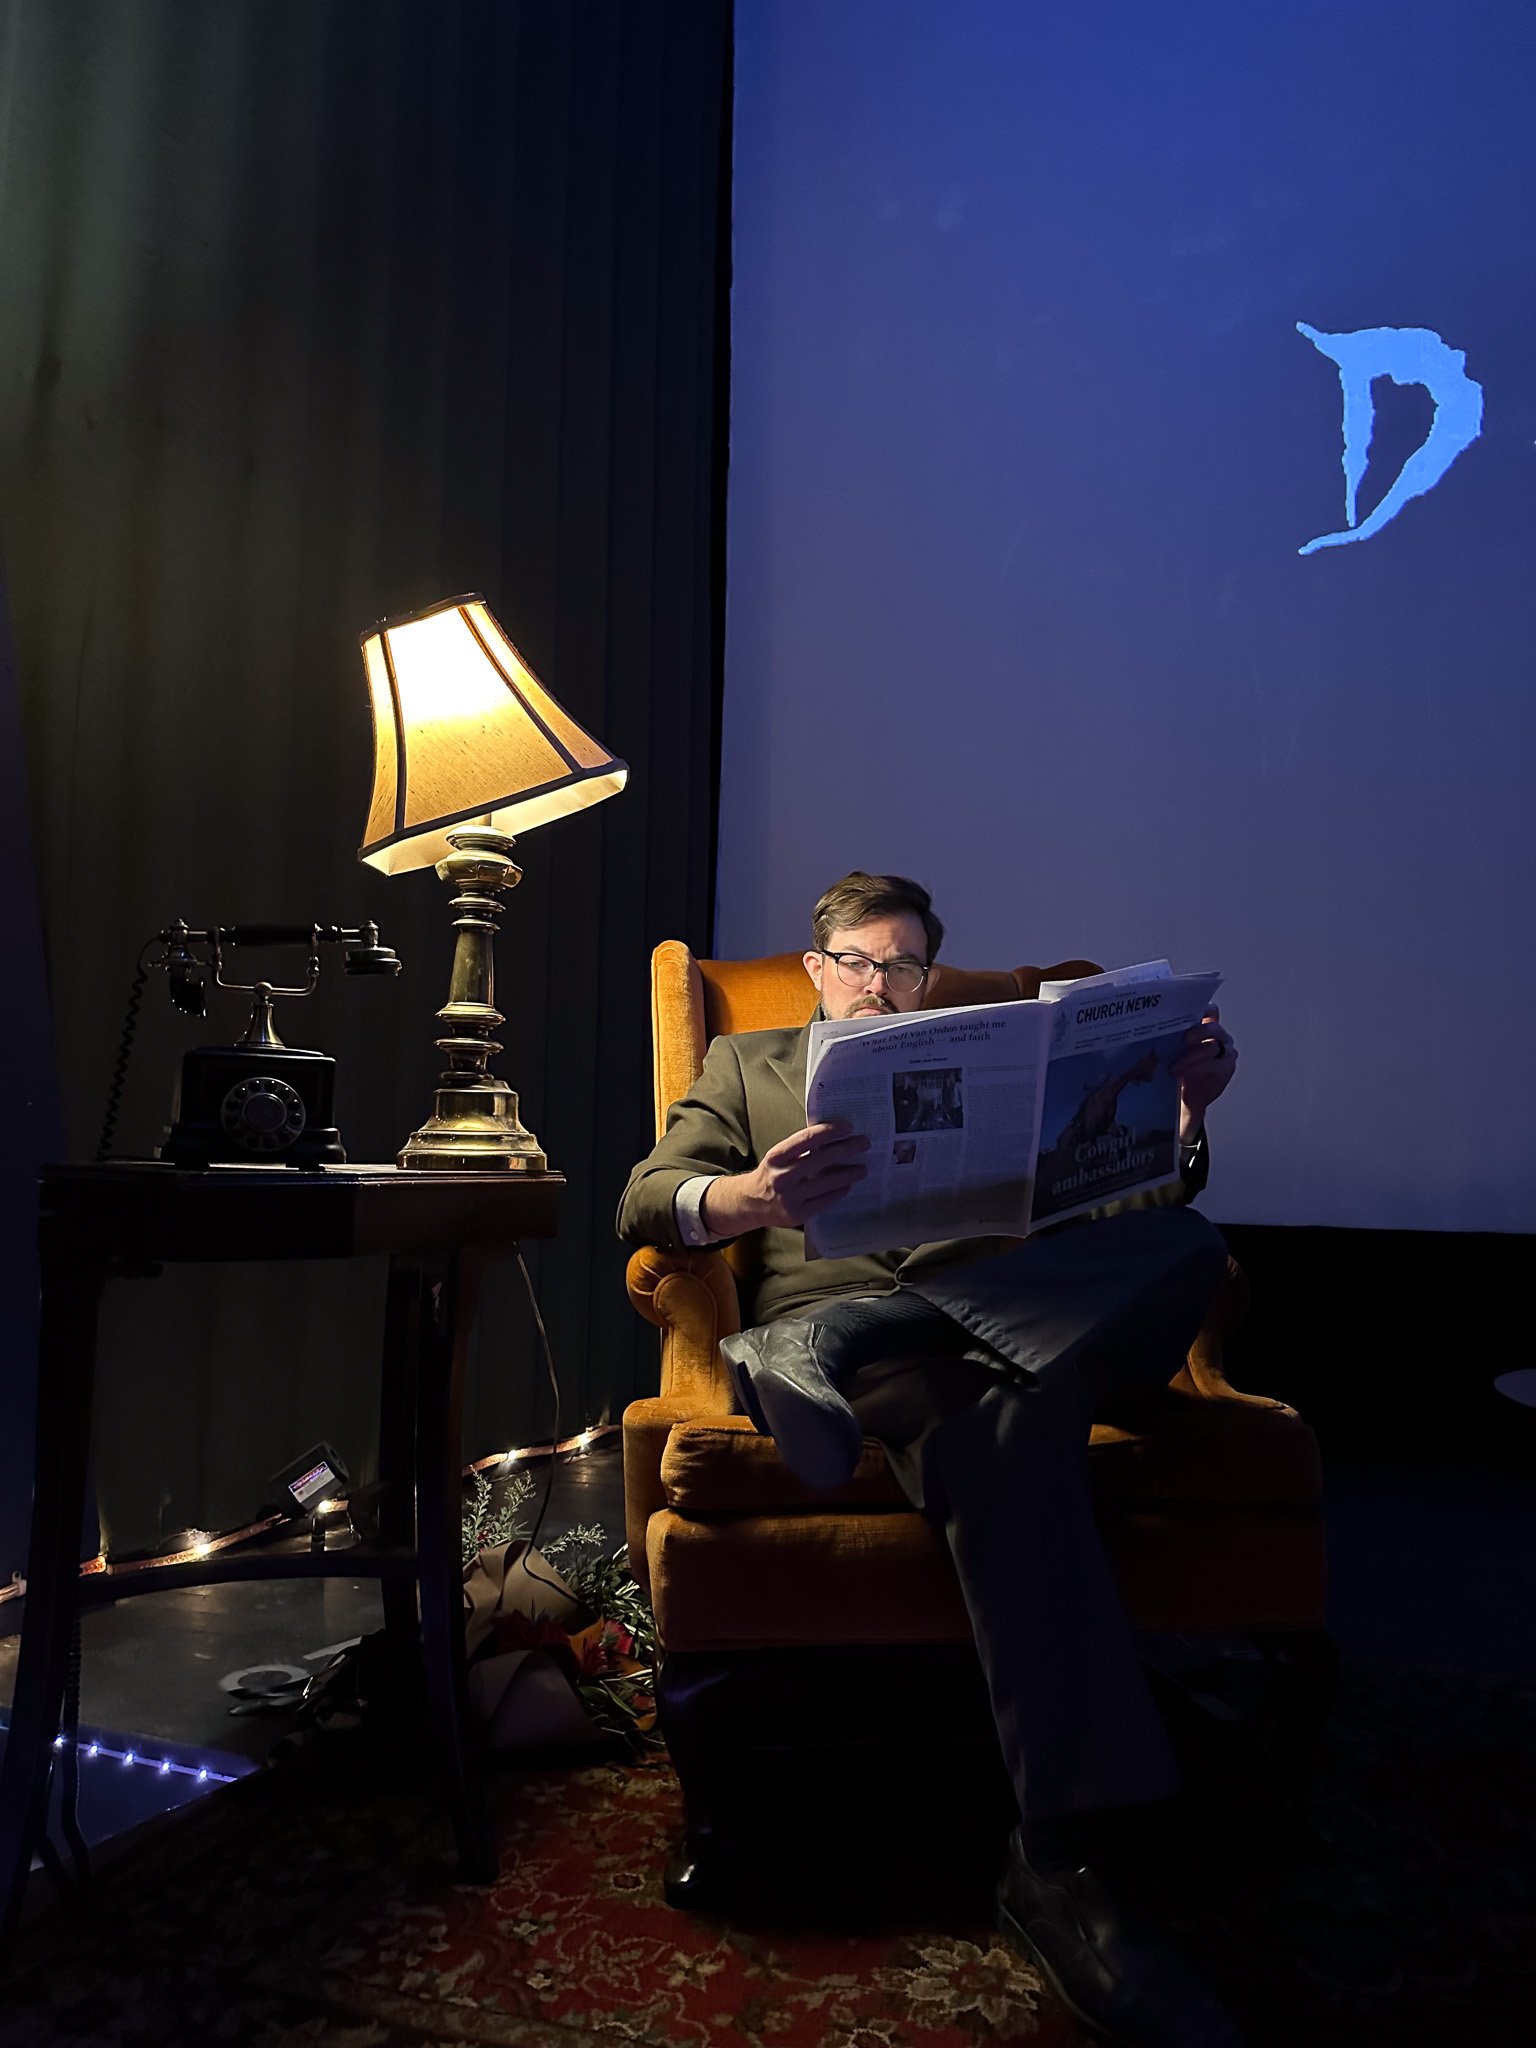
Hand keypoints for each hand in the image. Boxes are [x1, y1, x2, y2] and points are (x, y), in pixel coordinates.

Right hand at [700, 1121, 869, 1236]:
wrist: (751, 1203)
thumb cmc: (771, 1174)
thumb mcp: (778, 1157)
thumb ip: (800, 1149)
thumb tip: (834, 1137)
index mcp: (776, 1156)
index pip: (807, 1138)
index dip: (830, 1131)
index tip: (848, 1126)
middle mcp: (781, 1176)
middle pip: (821, 1159)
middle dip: (846, 1149)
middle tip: (864, 1143)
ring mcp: (789, 1197)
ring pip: (826, 1182)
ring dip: (848, 1173)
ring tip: (862, 1168)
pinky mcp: (797, 1214)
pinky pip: (825, 1200)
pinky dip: (839, 1191)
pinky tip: (848, 1185)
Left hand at [1171, 1007, 1236, 1138]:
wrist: (1185, 1096)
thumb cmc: (1179, 1069)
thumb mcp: (1174, 1049)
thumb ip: (1174, 1035)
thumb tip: (1155, 1023)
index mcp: (1207, 1027)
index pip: (1210, 1010)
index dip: (1203, 1008)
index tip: (1187, 1010)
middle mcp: (1220, 1037)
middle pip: (1213, 1027)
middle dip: (1198, 1031)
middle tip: (1184, 1039)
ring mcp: (1226, 1052)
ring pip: (1211, 1047)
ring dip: (1190, 1056)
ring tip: (1173, 1066)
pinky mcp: (1226, 1067)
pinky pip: (1212, 1064)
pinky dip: (1194, 1068)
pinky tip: (1181, 1072)